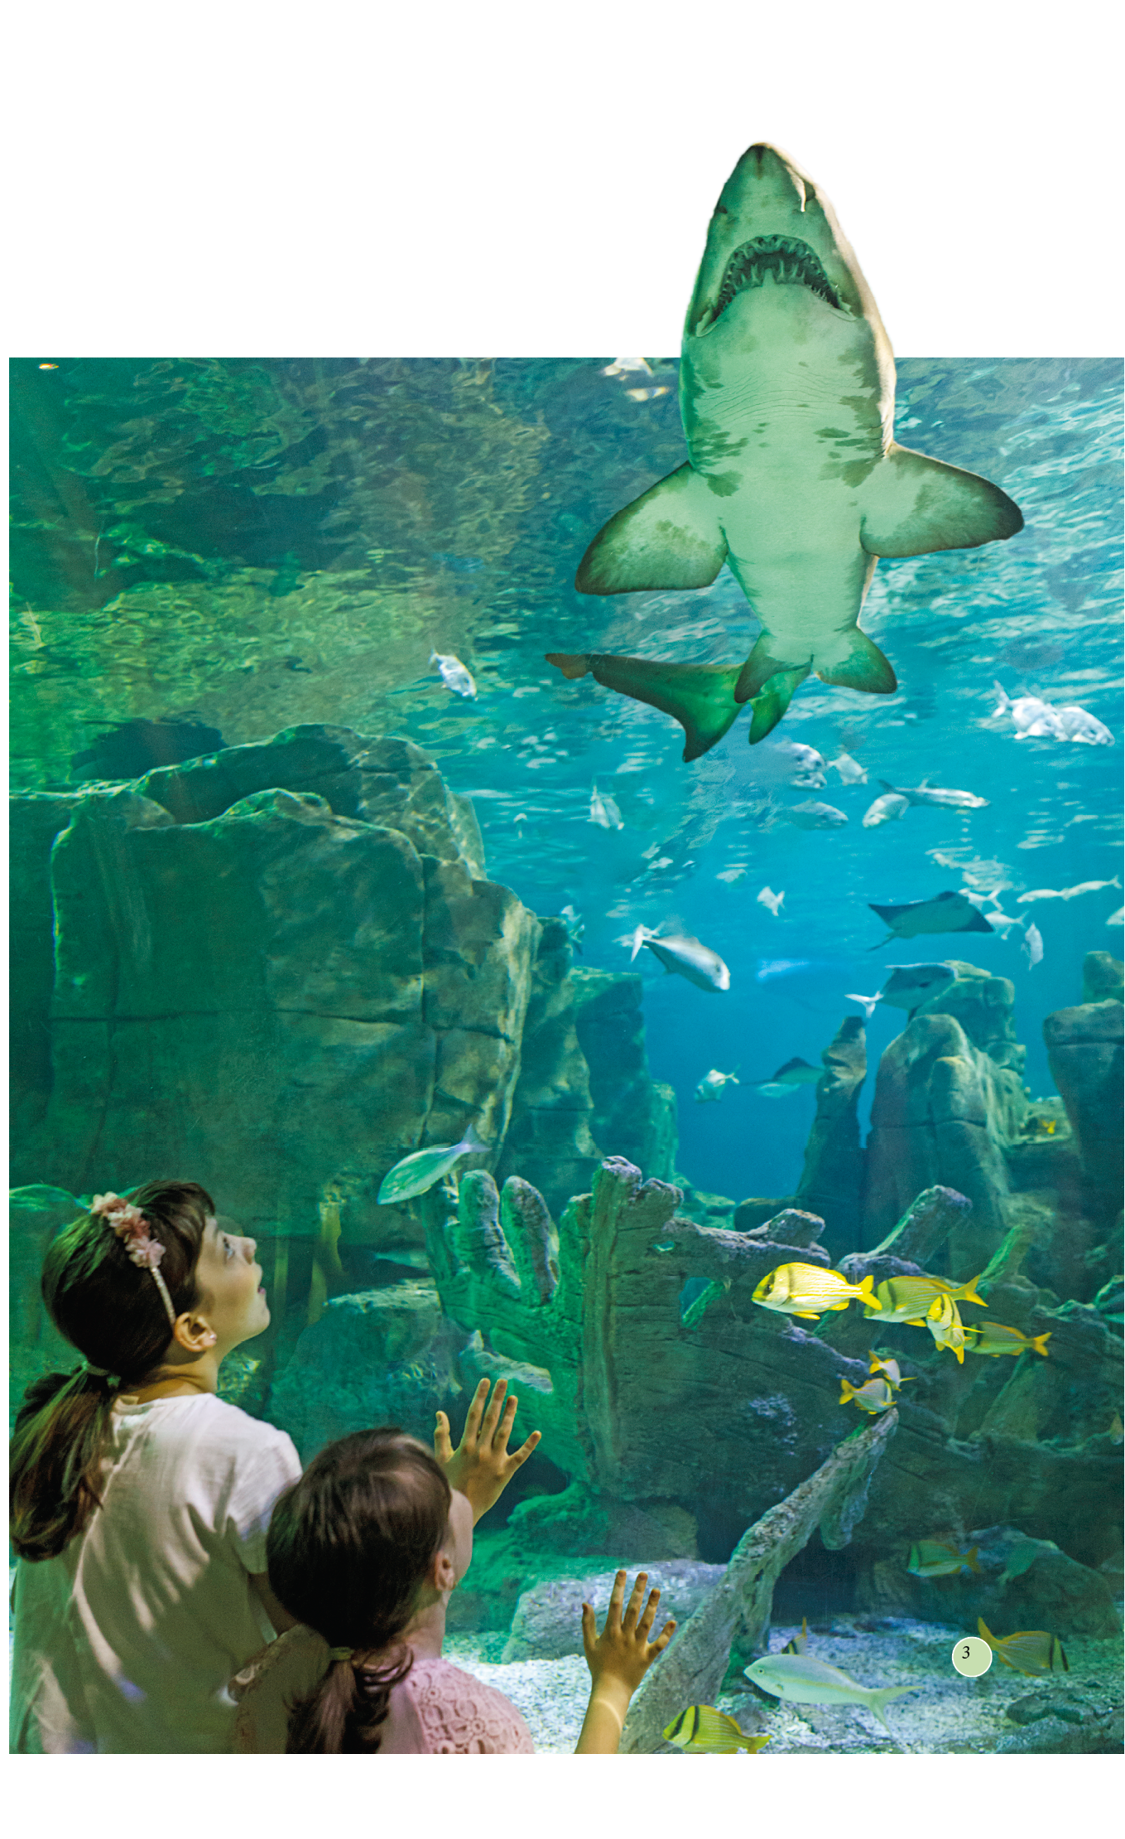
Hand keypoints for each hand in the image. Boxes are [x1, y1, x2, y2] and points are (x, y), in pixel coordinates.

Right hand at [434, 1377, 541, 1522]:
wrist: (461, 1510)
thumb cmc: (449, 1483)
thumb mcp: (441, 1458)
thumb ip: (441, 1435)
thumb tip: (440, 1413)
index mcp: (466, 1446)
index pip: (474, 1414)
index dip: (480, 1396)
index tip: (486, 1381)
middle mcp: (481, 1451)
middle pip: (491, 1418)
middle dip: (497, 1398)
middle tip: (504, 1381)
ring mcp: (494, 1461)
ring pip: (504, 1432)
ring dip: (510, 1414)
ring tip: (514, 1398)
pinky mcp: (505, 1473)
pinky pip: (520, 1457)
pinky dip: (529, 1445)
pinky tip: (537, 1433)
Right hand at [575, 1572, 675, 1753]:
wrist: (610, 1691)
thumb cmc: (598, 1667)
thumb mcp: (588, 1644)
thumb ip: (587, 1623)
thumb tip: (585, 1603)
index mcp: (610, 1632)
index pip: (615, 1604)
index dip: (619, 1587)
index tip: (622, 1572)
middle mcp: (625, 1637)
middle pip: (633, 1609)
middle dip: (638, 1590)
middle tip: (644, 1574)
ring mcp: (637, 1647)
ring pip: (647, 1622)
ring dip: (652, 1605)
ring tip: (657, 1589)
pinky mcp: (647, 1658)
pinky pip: (659, 1645)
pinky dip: (666, 1634)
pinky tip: (673, 1621)